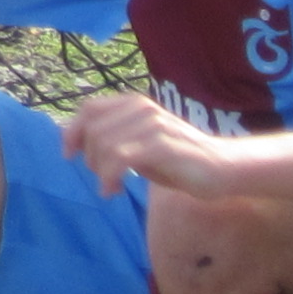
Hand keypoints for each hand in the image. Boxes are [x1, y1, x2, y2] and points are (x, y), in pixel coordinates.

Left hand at [62, 88, 240, 199]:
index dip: (72, 131)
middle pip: (93, 129)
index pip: (89, 108)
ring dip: (100, 170)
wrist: (224, 169)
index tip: (68, 155)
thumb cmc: (179, 161)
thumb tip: (76, 143)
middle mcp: (142, 108)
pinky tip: (114, 190)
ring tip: (110, 187)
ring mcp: (153, 124)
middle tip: (102, 178)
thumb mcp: (140, 146)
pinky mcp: (162, 144)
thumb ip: (114, 140)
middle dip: (89, 157)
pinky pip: (120, 158)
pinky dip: (110, 176)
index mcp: (134, 104)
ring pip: (104, 144)